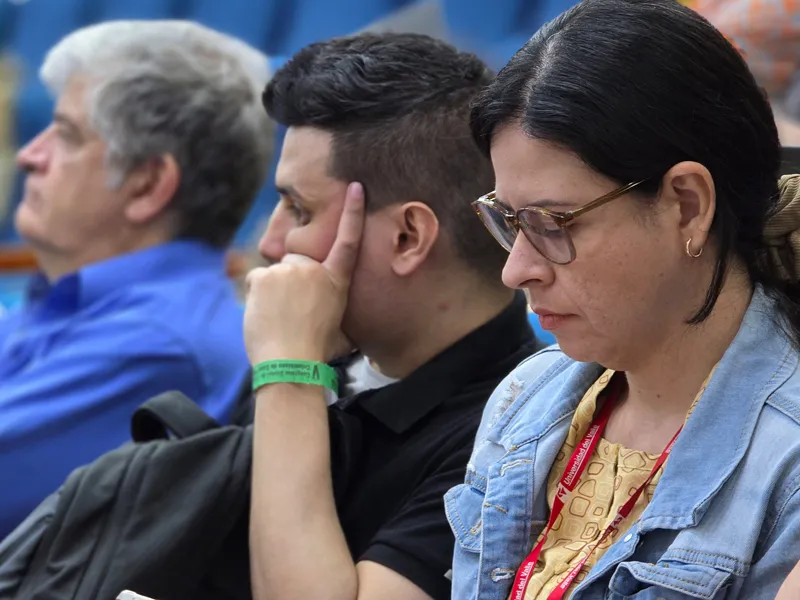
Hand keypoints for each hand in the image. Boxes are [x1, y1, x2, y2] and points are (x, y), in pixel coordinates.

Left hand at [244, 183, 364, 364]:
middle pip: (297, 262)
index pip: (348, 241)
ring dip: (274, 291)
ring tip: (279, 318)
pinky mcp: (264, 276)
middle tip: (291, 311)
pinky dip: (257, 297)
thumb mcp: (338, 326)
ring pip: (275, 274)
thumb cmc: (316, 352)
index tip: (354, 187)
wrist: (292, 362)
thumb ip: (332, 306)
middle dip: (292, 280)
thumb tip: (327, 314)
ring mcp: (288, 270)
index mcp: (336, 281)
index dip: (352, 213)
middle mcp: (313, 269)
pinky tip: (265, 315)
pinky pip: (256, 281)